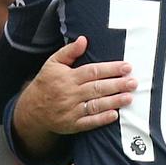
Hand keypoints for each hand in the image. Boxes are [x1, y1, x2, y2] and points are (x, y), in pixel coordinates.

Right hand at [16, 36, 136, 135]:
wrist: (31, 110)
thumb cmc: (47, 82)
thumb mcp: (53, 63)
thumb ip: (69, 51)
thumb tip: (84, 39)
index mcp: (67, 77)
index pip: (92, 71)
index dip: (110, 69)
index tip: (127, 67)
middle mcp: (69, 94)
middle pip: (96, 88)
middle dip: (117, 85)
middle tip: (133, 82)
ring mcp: (70, 110)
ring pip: (94, 105)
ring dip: (113, 101)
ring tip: (129, 97)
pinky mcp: (71, 125)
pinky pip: (88, 123)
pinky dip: (101, 119)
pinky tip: (114, 115)